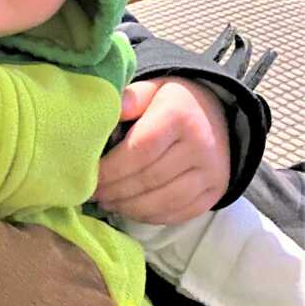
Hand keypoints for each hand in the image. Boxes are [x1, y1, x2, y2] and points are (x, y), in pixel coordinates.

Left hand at [95, 77, 230, 222]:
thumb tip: (103, 116)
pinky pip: (180, 212)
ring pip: (165, 201)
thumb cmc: (173, 101)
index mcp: (179, 115)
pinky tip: (131, 210)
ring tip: (108, 203)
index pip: (140, 149)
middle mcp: (200, 146)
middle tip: (92, 193)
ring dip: (131, 208)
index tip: (88, 175)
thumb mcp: (151, 89)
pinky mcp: (216, 191)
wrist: (217, 114)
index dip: (112, 168)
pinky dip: (152, 216)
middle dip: (116, 190)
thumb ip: (128, 99)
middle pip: (150, 178)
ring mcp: (211, 172)